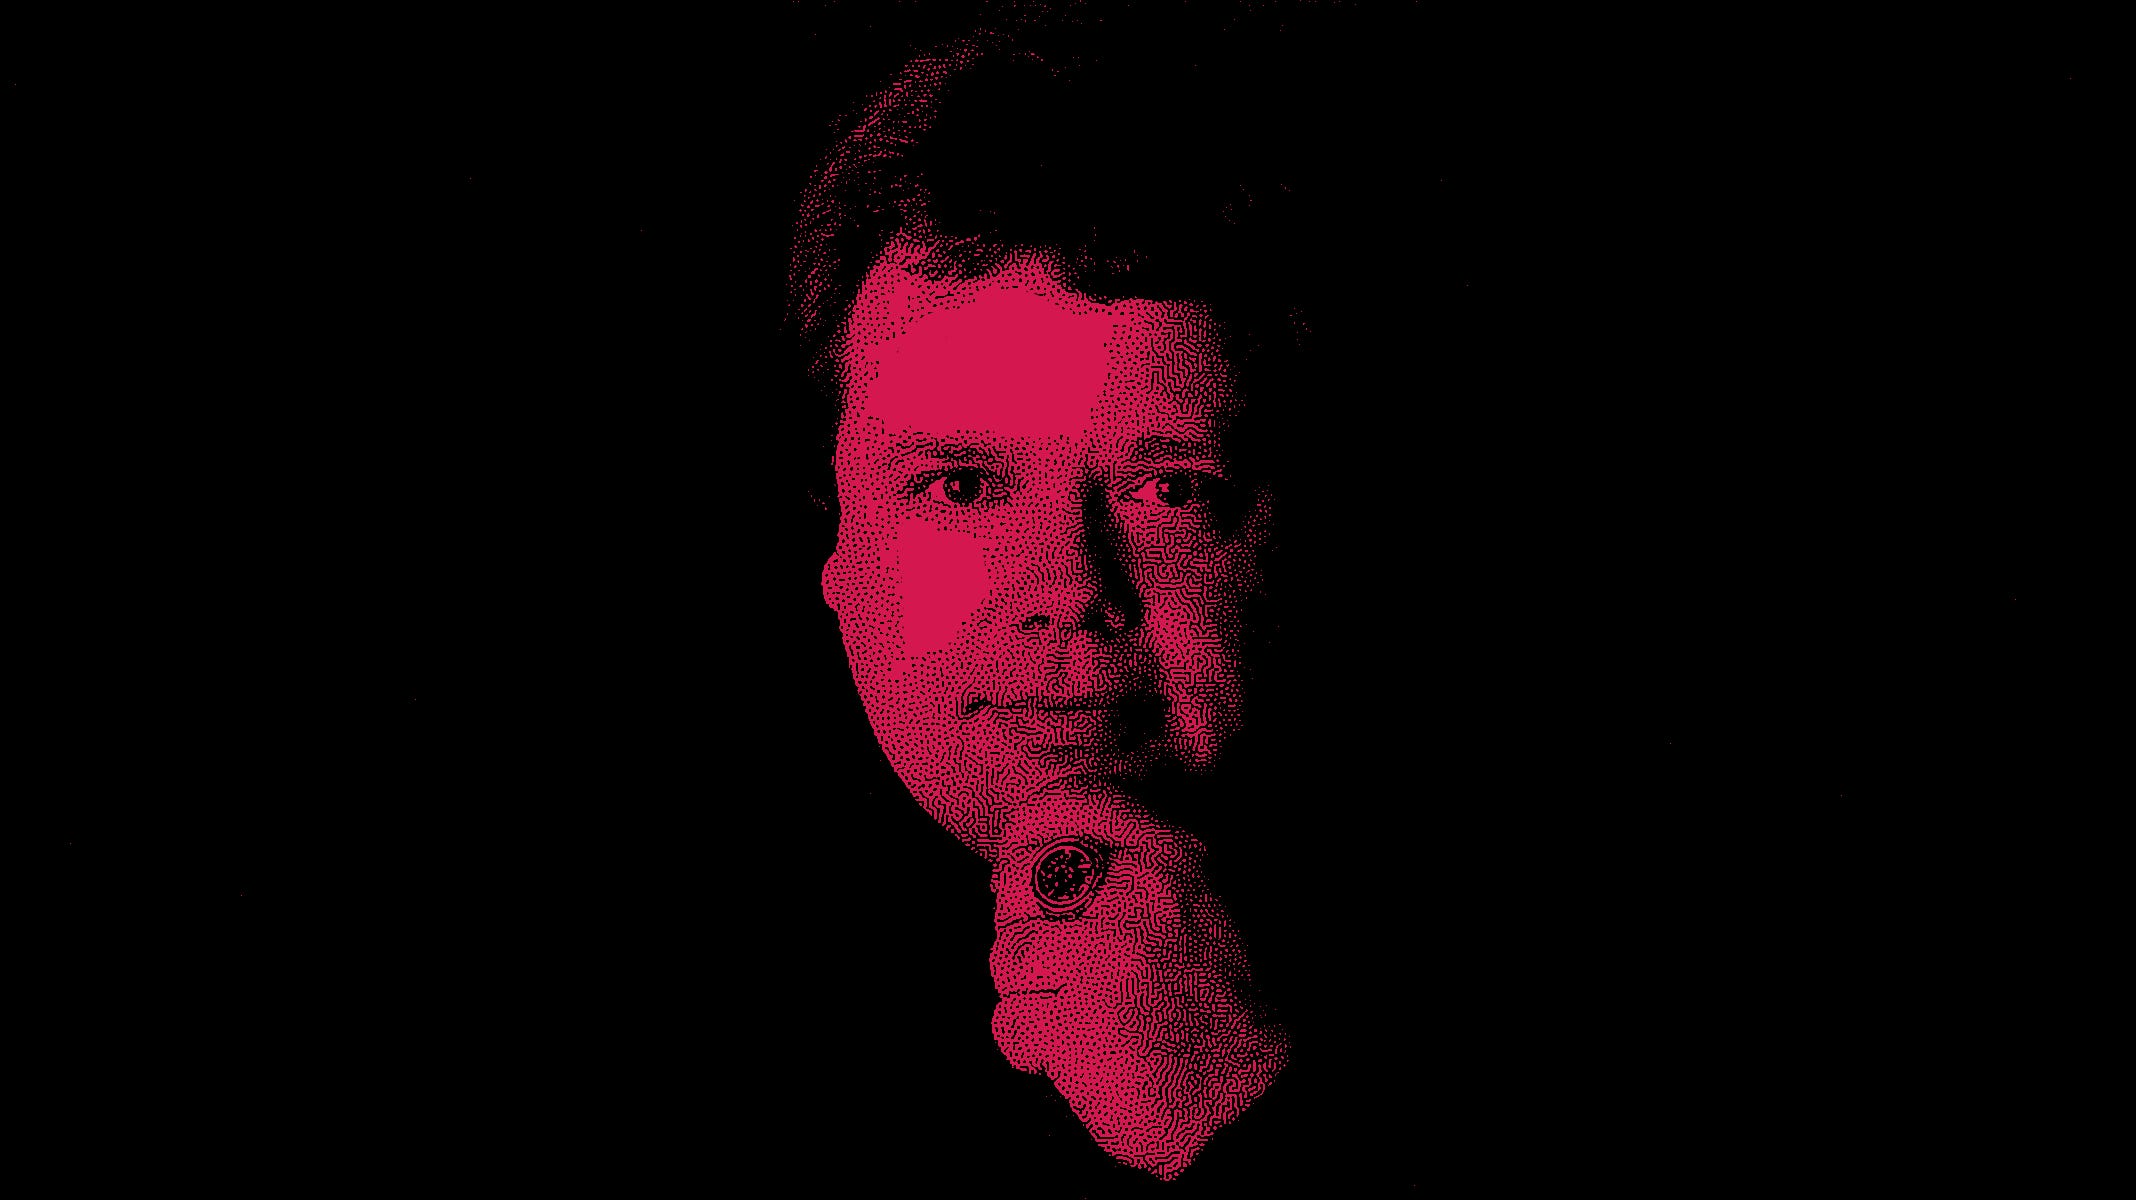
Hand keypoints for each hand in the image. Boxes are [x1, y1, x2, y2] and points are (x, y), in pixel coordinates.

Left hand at [986, 786, 1288, 1179]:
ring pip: (1006, 954)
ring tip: (1077, 1017)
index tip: (1018, 862)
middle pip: (1017, 879)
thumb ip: (1132, 865)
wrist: (1246, 1107)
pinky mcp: (1074, 1026)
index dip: (1027, 829)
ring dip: (1027, 995)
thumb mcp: (1196, 908)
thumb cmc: (1214, 1011)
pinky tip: (1072, 1058)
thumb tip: (1031, 843)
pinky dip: (1028, 1049)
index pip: (1071, 800)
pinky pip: (1008, 1020)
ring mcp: (1103, 960)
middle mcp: (1136, 897)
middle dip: (1024, 927)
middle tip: (1062, 970)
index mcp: (1168, 860)